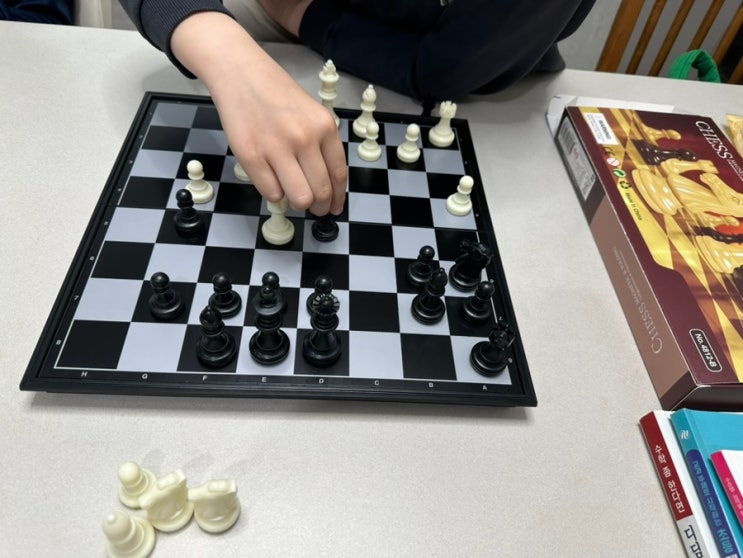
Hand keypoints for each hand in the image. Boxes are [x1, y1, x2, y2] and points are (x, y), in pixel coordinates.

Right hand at [171, 12, 346, 215]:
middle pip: (320, 192)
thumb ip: (321, 146)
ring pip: (299, 198)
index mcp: (324, 127)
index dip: (337, 198)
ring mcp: (277, 148)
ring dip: (298, 203)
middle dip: (319, 207)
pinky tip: (273, 182)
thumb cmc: (276, 95)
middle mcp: (304, 138)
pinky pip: (272, 193)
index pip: (338, 175)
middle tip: (314, 208)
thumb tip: (326, 186)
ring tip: (293, 196)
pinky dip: (275, 194)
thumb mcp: (312, 114)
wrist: (241, 74)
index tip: (334, 206)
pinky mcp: (252, 156)